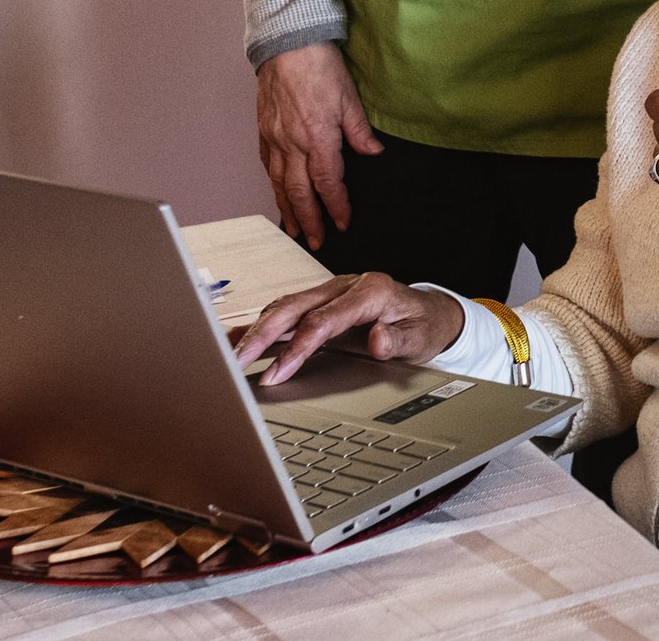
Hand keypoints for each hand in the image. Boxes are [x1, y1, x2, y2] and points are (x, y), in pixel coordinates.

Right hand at [234, 273, 465, 386]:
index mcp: (371, 292)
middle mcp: (346, 286)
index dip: (296, 349)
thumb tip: (377, 340)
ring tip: (229, 357)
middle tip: (236, 364)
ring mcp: (331, 291)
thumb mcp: (420, 338)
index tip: (276, 374)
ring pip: (285, 307)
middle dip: (262, 336)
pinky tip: (237, 339)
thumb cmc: (423, 326)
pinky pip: (286, 310)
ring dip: (256, 331)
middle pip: (295, 307)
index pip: (323, 321)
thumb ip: (398, 341)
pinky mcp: (321, 300)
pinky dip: (261, 324)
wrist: (429, 312)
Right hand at [256, 42, 383, 250]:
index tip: (343, 223)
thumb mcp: (350, 98)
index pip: (328, 183)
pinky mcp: (264, 131)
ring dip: (287, 209)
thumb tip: (374, 153)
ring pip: (279, 183)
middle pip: (299, 192)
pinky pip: (267, 166)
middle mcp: (293, 143)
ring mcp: (275, 138)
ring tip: (293, 229)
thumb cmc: (320, 66)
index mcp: (318, 138)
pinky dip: (273, 185)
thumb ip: (360, 131)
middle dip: (308, 220)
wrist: (288, 44)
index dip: (336, 206)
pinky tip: (278, 194)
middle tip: (315, 241)